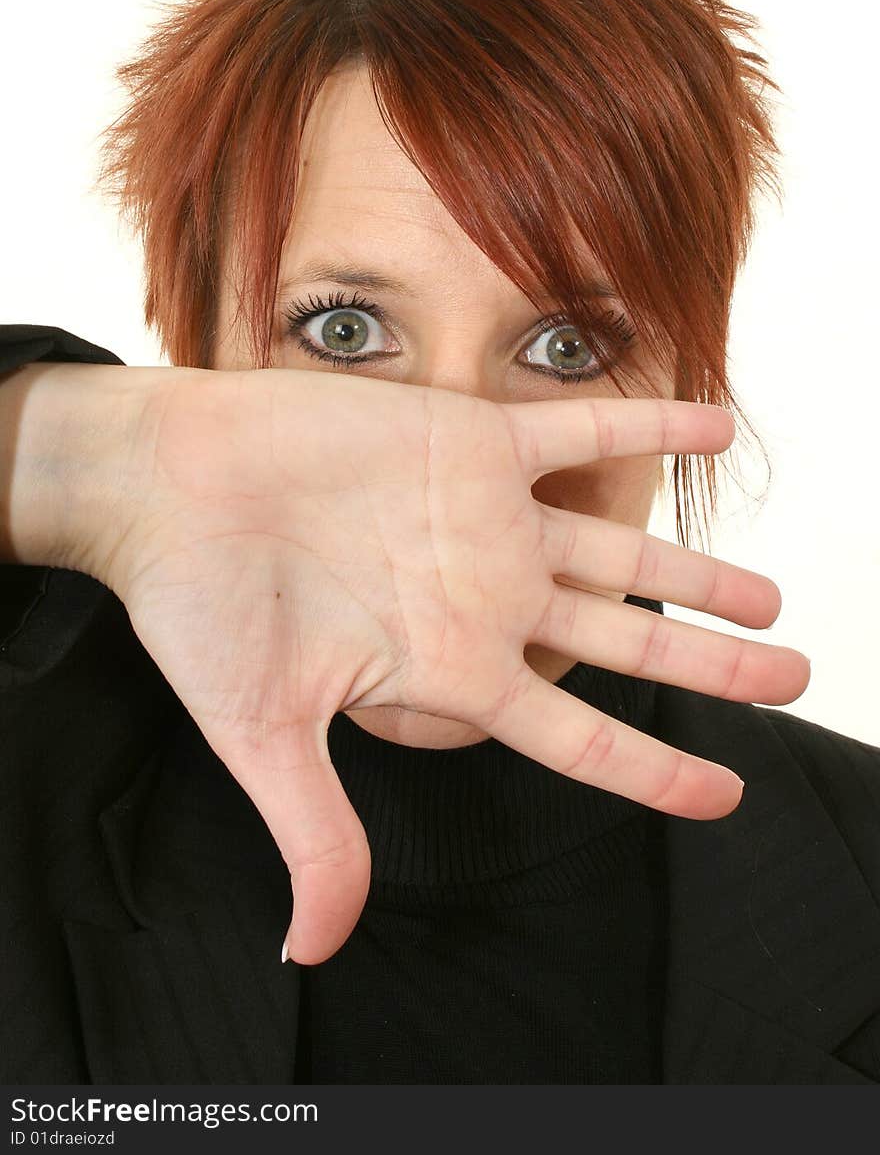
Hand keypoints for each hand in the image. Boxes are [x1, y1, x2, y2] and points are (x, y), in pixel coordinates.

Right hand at [84, 366, 807, 964]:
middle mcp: (482, 598)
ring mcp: (485, 521)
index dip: (655, 770)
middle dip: (711, 664)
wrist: (165, 486)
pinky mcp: (472, 442)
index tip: (724, 795)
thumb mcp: (263, 734)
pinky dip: (650, 426)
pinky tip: (716, 423)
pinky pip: (583, 433)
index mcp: (450, 671)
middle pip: (624, 644)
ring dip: (698, 569)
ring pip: (619, 548)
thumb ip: (318, 831)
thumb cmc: (200, 608)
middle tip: (791, 676)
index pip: (578, 738)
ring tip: (770, 595)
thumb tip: (314, 949)